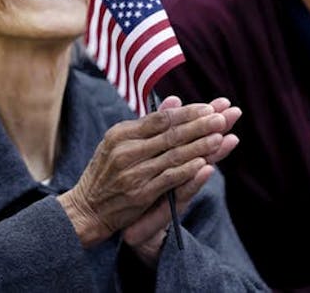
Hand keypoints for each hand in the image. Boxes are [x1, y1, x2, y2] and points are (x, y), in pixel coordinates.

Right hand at [57, 96, 238, 247]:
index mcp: (121, 134)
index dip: (187, 113)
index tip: (209, 107)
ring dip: (199, 145)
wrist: (87, 208)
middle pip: (170, 134)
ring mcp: (132, 172)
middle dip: (199, 125)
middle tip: (222, 117)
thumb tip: (174, 101)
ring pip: (173, 155)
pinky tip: (204, 163)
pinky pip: (169, 178)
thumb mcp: (119, 142)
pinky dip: (187, 169)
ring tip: (220, 136)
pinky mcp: (139, 193)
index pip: (160, 118)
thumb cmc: (106, 172)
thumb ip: (148, 124)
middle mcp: (126, 150)